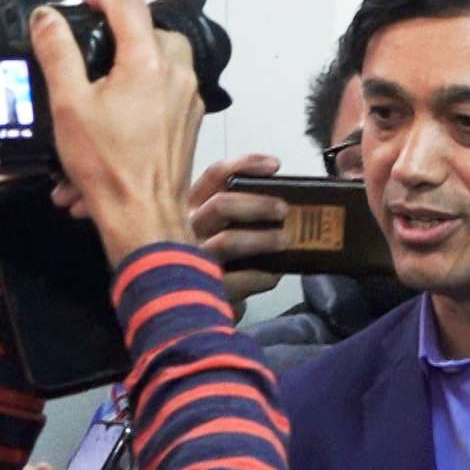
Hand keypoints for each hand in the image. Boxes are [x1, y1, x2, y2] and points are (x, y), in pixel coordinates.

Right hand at [32, 0, 201, 264]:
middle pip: (153, 29)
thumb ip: (58, 53)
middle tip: (95, 41)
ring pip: (167, 58)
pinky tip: (122, 112)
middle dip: (124, 29)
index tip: (87, 1)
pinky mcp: (191, 120)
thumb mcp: (68, 104)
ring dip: (139, 57)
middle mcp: (177, 74)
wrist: (142, 215)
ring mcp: (189, 98)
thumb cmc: (108, 167)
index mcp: (148, 61)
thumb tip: (48, 18)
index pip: (129, 4)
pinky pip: (171, 89)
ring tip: (108, 77)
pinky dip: (148, 88)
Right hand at [188, 153, 289, 308]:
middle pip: (221, 205)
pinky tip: (273, 275)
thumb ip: (235, 215)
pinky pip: (238, 279)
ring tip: (285, 241)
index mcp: (189, 208)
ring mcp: (191, 260)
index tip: (274, 165)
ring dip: (263, 239)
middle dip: (258, 204)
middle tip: (283, 209)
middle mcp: (185, 230)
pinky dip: (262, 276)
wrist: (184, 304)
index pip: (214, 176)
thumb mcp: (211, 230)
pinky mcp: (202, 288)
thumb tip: (279, 206)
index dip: (245, 165)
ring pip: (229, 240)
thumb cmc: (206, 259)